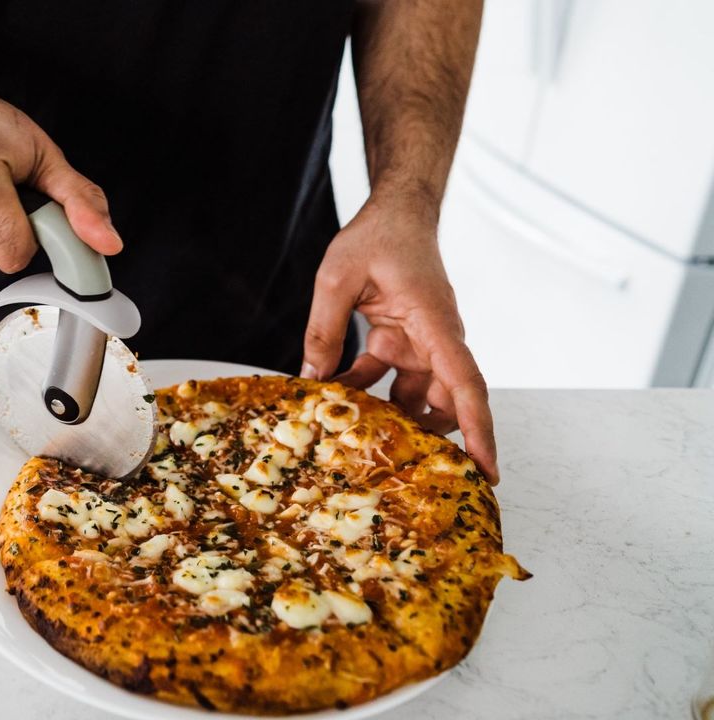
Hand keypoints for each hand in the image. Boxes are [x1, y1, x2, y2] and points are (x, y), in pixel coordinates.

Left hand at [300, 200, 497, 482]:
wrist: (394, 212)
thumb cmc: (376, 237)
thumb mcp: (336, 278)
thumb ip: (323, 328)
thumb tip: (311, 380)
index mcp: (434, 323)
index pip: (465, 383)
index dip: (478, 429)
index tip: (488, 468)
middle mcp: (436, 339)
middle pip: (445, 401)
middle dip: (435, 441)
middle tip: (413, 480)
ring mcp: (420, 342)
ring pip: (415, 396)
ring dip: (392, 420)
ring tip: (364, 450)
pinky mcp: (400, 341)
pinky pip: (388, 379)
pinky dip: (366, 395)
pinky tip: (336, 405)